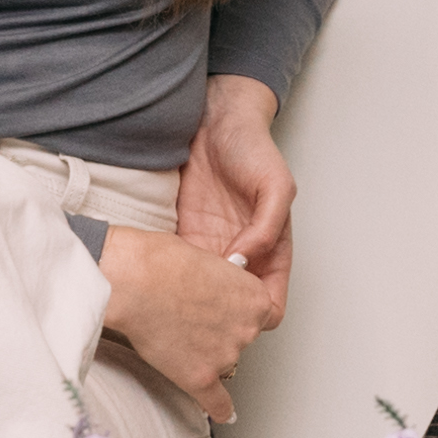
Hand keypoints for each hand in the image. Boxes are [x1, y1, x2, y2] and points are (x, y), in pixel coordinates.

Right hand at [99, 225, 278, 420]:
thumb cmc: (163, 263)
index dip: (241, 311)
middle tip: (192, 317)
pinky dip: (220, 409)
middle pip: (241, 338)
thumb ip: (221, 283)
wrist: (137, 281)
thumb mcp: (208, 260)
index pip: (262, 314)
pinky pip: (217, 402)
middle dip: (220, 330)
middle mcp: (246, 329)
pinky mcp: (200, 377)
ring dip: (206, 354)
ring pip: (223, 362)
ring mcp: (225, 355)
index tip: (229, 312)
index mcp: (254, 298)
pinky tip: (223, 413)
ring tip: (177, 333)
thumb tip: (213, 293)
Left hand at [176, 75, 294, 315]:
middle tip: (198, 311)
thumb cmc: (252, 147)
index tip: (235, 314)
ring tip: (175, 297)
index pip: (270, 303)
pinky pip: (178, 270)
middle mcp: (242, 256)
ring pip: (202, 295)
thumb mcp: (276, 185)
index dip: (257, 315)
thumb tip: (245, 262)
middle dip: (219, 317)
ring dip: (191, 301)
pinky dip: (170, 278)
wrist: (214, 119)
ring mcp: (211, 247)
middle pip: (232, 307)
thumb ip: (267, 227)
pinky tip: (161, 275)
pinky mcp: (184, 236)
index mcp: (271, 250)